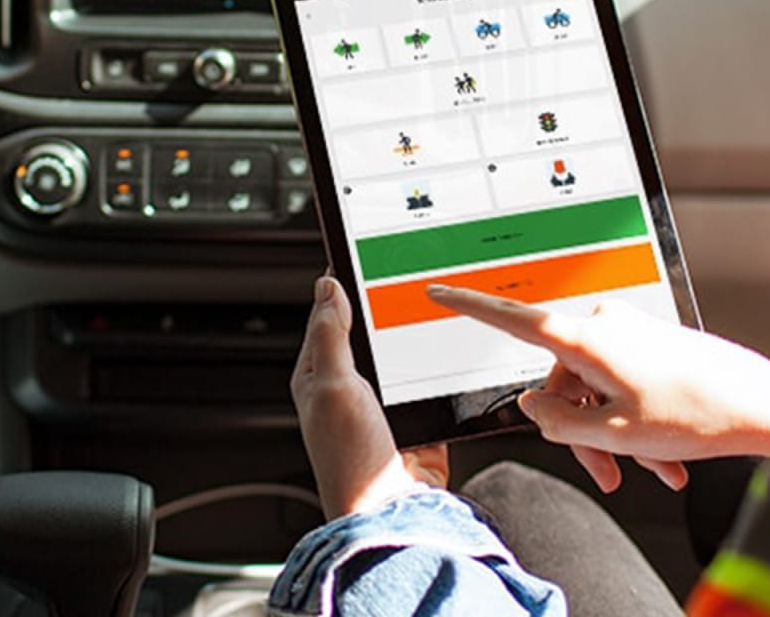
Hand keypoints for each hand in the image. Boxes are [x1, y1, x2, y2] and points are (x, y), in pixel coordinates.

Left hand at [293, 276, 448, 519]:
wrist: (393, 514)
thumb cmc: (351, 461)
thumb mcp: (333, 385)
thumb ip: (330, 335)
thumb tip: (326, 287)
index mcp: (317, 376)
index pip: (327, 317)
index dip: (343, 286)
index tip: (364, 255)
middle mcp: (348, 389)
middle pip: (369, 334)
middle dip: (388, 311)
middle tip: (409, 279)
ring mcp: (384, 406)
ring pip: (403, 356)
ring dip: (418, 342)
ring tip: (434, 313)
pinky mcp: (416, 420)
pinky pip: (431, 386)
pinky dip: (442, 374)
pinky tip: (452, 358)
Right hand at [428, 289, 769, 493]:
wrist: (766, 406)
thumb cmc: (698, 414)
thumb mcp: (613, 432)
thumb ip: (558, 419)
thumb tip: (533, 403)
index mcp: (585, 337)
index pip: (511, 319)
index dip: (468, 306)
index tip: (436, 291)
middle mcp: (603, 324)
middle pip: (560, 379)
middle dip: (580, 429)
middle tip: (608, 473)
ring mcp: (630, 332)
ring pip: (594, 388)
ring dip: (614, 434)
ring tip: (651, 472)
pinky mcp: (651, 344)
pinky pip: (622, 383)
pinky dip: (635, 421)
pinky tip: (663, 459)